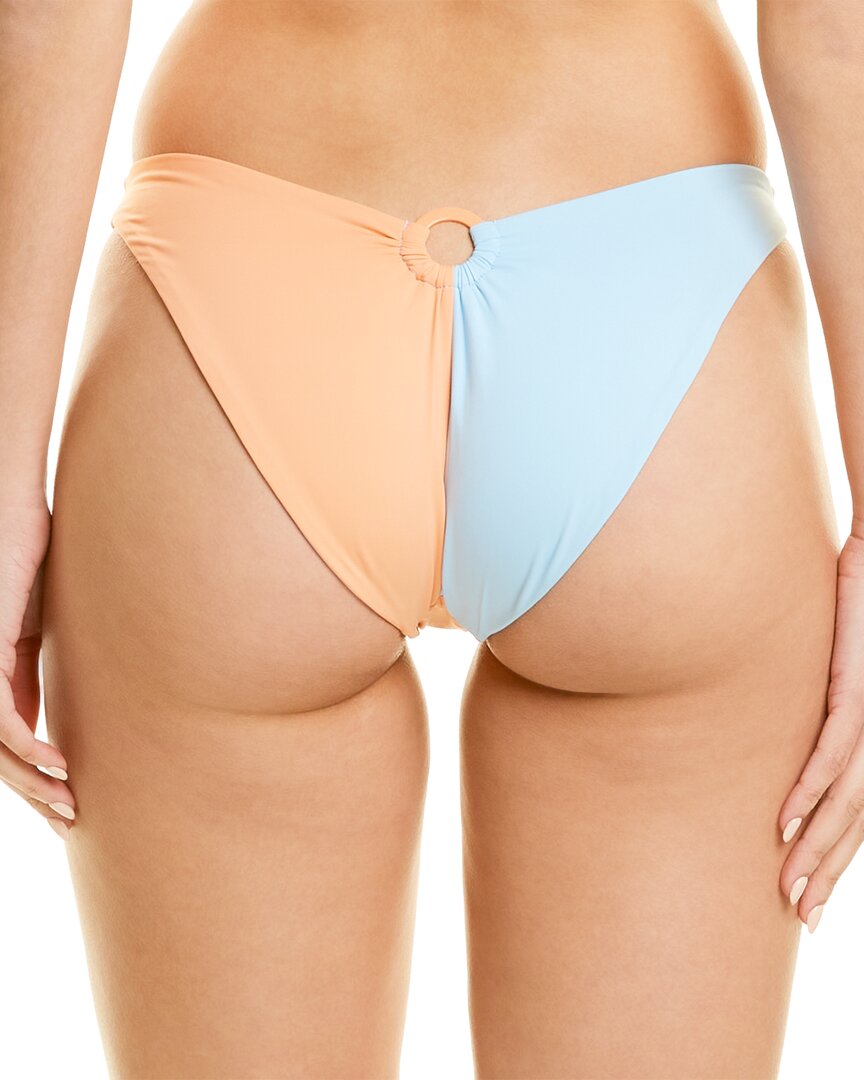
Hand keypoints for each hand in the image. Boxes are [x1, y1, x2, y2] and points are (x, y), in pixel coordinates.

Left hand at [0, 499, 73, 838]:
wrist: (12, 508)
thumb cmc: (27, 557)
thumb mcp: (33, 627)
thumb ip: (24, 674)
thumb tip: (34, 720)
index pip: (3, 742)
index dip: (31, 778)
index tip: (65, 799)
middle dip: (33, 794)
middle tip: (69, 820)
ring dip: (32, 783)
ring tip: (69, 805)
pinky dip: (26, 748)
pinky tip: (59, 765)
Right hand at [777, 519, 863, 932]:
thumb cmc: (855, 603)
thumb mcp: (836, 666)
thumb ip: (819, 705)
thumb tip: (782, 733)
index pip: (858, 812)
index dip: (836, 859)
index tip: (809, 895)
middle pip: (857, 821)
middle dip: (826, 872)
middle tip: (799, 915)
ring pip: (846, 801)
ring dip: (815, 849)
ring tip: (788, 888)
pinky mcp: (859, 690)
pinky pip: (830, 752)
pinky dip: (807, 791)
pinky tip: (783, 822)